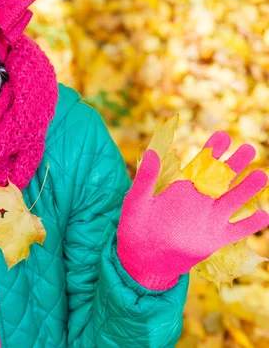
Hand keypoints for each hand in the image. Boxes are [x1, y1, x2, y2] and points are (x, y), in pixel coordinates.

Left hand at [117, 131, 268, 290]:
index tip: (223, 136)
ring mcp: (210, 219)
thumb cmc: (136, 226)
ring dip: (248, 189)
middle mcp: (200, 200)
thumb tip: (151, 152)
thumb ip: (146, 178)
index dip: (213, 150)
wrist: (142, 257)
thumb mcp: (137, 200)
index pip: (201, 165)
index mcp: (182, 187)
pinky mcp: (216, 238)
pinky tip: (264, 216)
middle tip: (249, 149)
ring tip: (261, 175)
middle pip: (222, 178)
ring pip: (234, 200)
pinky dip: (251, 225)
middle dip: (235, 164)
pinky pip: (238, 230)